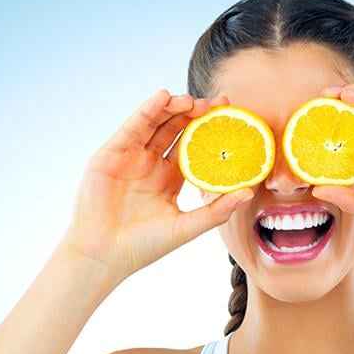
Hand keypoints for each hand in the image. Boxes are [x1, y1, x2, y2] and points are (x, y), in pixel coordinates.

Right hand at [62, 88, 255, 278]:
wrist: (104, 255)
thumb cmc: (144, 246)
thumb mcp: (187, 227)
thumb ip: (217, 210)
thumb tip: (249, 193)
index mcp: (170, 179)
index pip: (194, 147)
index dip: (210, 131)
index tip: (231, 116)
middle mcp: (151, 164)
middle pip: (176, 130)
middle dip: (196, 114)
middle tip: (217, 103)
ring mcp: (131, 157)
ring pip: (155, 123)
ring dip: (174, 108)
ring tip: (193, 100)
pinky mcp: (111, 154)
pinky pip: (132, 127)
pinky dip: (147, 110)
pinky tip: (163, 97)